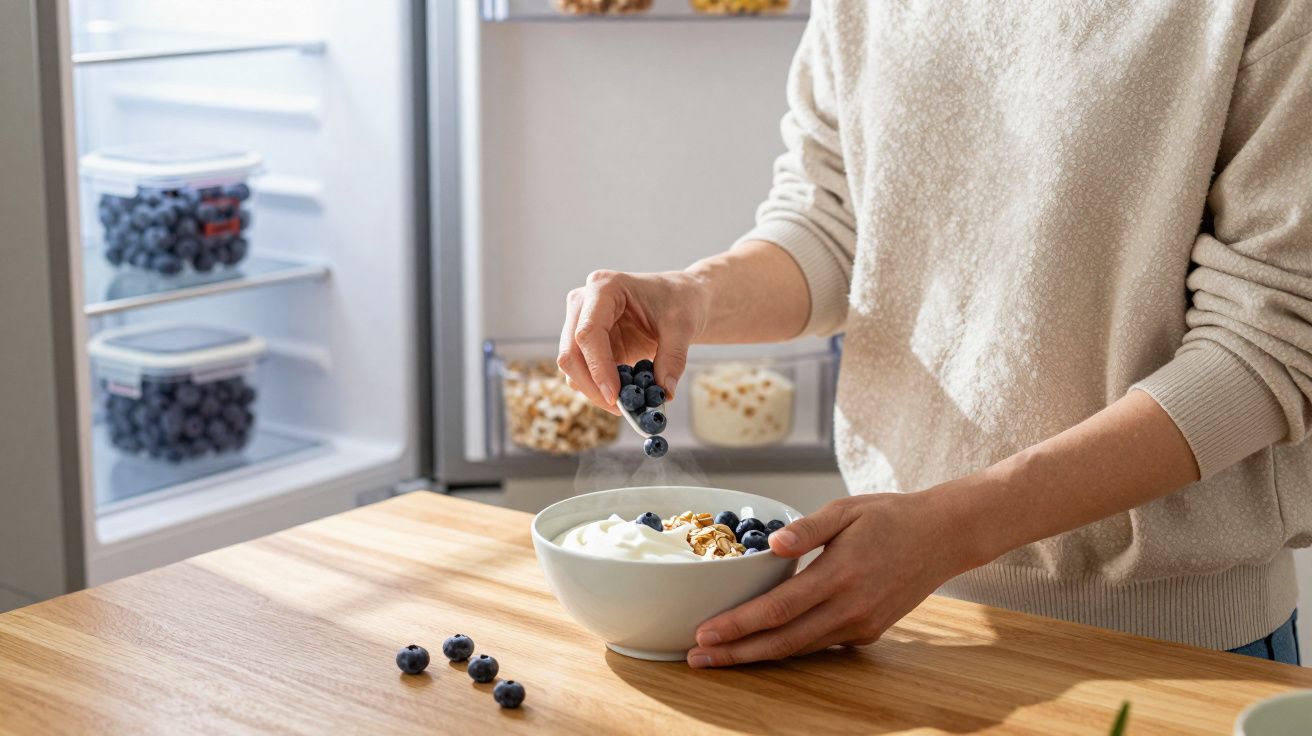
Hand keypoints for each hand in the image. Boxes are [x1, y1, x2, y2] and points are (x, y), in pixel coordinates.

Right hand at [558, 269, 709, 412]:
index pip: (588, 332)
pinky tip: (625, 391)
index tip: (614, 396)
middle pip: (570, 352)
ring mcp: (580, 322)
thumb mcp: (683, 326)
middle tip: (620, 409)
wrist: (680, 299)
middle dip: (591, 386)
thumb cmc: (679, 302)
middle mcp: (583, 302)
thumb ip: (673, 358)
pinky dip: (599, 388)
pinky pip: (583, 373)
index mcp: (604, 287)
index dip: (598, 367)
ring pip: (571, 367)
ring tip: (629, 401)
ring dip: (594, 390)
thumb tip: (664, 392)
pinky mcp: (585, 343)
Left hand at [687, 489, 982, 666]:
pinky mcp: (868, 632)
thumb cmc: (890, 516)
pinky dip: (787, 648)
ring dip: (757, 656)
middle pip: (783, 641)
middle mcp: (850, 608)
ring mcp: (861, 625)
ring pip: (800, 649)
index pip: (779, 607)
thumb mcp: (846, 509)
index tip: (705, 634)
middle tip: (697, 659)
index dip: (739, 624)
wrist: (943, 537)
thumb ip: (807, 529)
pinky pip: (819, 644)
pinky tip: (760, 645)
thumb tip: (772, 544)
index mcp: (840, 574)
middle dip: (737, 653)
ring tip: (719, 657)